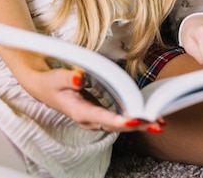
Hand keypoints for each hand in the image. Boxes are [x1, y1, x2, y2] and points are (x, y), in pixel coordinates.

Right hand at [29, 67, 164, 132]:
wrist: (44, 88)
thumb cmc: (50, 82)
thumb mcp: (56, 77)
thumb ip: (68, 78)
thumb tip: (80, 78)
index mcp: (78, 111)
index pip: (100, 118)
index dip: (117, 119)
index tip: (133, 119)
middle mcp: (88, 119)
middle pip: (115, 125)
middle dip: (135, 124)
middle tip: (156, 122)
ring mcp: (94, 118)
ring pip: (119, 124)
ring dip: (138, 123)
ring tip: (159, 121)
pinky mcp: (100, 114)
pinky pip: (118, 119)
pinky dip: (132, 117)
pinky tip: (147, 115)